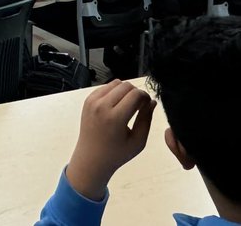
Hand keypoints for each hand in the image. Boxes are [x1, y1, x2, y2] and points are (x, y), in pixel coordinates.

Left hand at [66, 81, 154, 200]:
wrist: (91, 158)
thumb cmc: (117, 154)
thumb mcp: (138, 141)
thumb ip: (146, 119)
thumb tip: (152, 101)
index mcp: (115, 117)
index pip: (136, 94)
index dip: (145, 97)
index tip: (147, 105)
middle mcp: (102, 106)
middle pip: (127, 86)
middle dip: (136, 93)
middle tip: (139, 106)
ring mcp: (93, 101)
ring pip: (116, 83)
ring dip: (125, 91)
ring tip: (127, 106)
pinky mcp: (88, 100)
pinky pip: (105, 87)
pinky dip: (114, 92)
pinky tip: (116, 106)